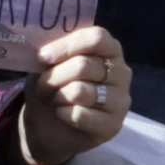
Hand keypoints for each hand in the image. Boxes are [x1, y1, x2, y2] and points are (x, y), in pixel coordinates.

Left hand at [16, 25, 130, 164]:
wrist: (51, 126)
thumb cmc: (54, 87)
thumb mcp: (50, 65)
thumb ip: (53, 52)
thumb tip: (44, 50)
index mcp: (110, 50)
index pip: (97, 38)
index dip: (67, 46)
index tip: (42, 57)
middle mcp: (122, 73)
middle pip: (84, 66)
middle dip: (54, 76)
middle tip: (43, 85)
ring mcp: (121, 100)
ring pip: (80, 91)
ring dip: (57, 95)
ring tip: (52, 99)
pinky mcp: (113, 125)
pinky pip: (80, 114)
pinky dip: (62, 114)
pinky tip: (62, 114)